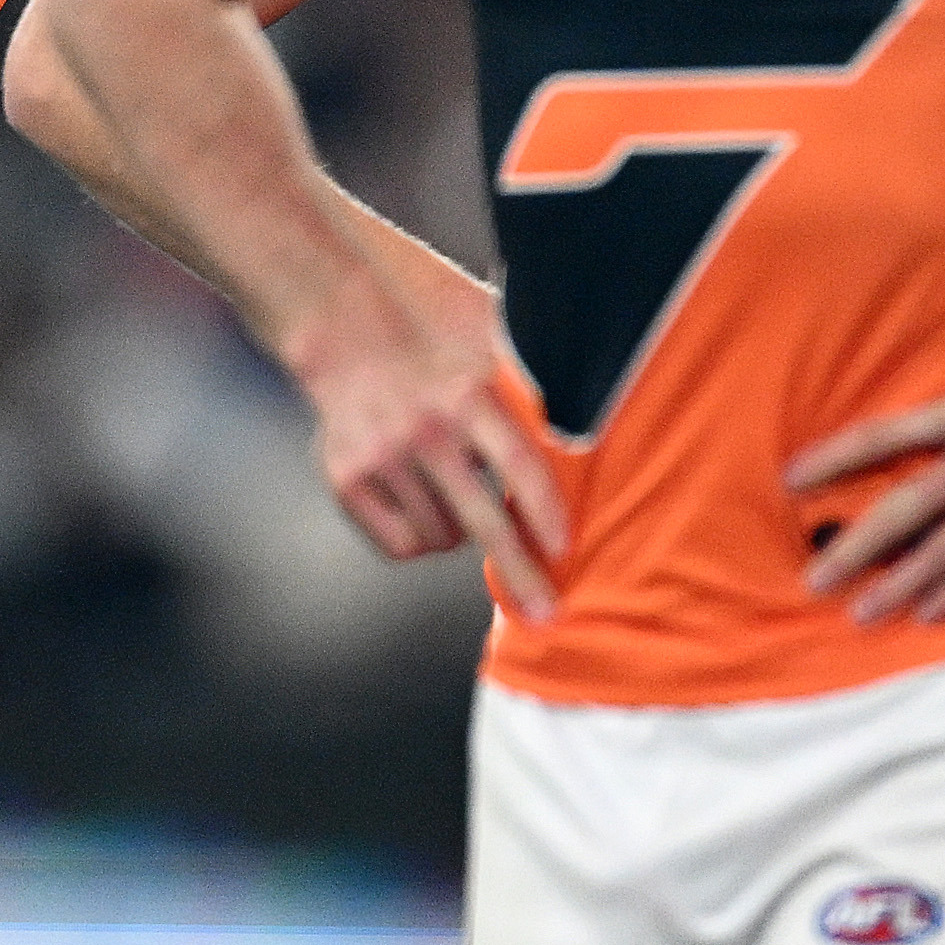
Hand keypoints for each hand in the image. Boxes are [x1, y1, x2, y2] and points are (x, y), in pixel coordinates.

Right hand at [286, 274, 568, 621]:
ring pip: (441, 539)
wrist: (345, 330)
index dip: (544, 514)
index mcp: (466, 396)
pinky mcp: (346, 479)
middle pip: (483, 524)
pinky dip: (419, 539)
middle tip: (547, 613)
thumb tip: (599, 424)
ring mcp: (381, 457)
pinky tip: (423, 506)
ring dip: (458, 533)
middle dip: (520, 575)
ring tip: (455, 497)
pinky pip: (401, 544)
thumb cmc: (436, 347)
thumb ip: (532, 391)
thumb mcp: (489, 352)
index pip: (519, 466)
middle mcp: (423, 430)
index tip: (564, 551)